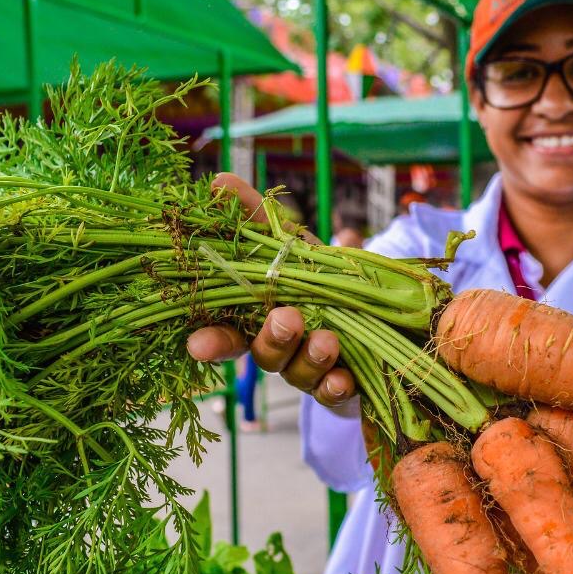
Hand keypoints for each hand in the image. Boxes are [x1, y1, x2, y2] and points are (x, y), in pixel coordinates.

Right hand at [184, 173, 356, 406]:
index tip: (197, 345)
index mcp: (259, 317)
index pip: (226, 334)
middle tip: (287, 318)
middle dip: (274, 338)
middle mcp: (280, 349)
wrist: (376, 313)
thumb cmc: (318, 279)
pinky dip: (338, 385)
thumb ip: (256, 217)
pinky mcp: (340, 385)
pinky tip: (345, 378)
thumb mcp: (292, 244)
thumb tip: (219, 181)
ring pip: (300, 373)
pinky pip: (335, 392)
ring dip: (311, 357)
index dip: (212, 341)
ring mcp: (308, 370)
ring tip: (328, 339)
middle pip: (266, 353)